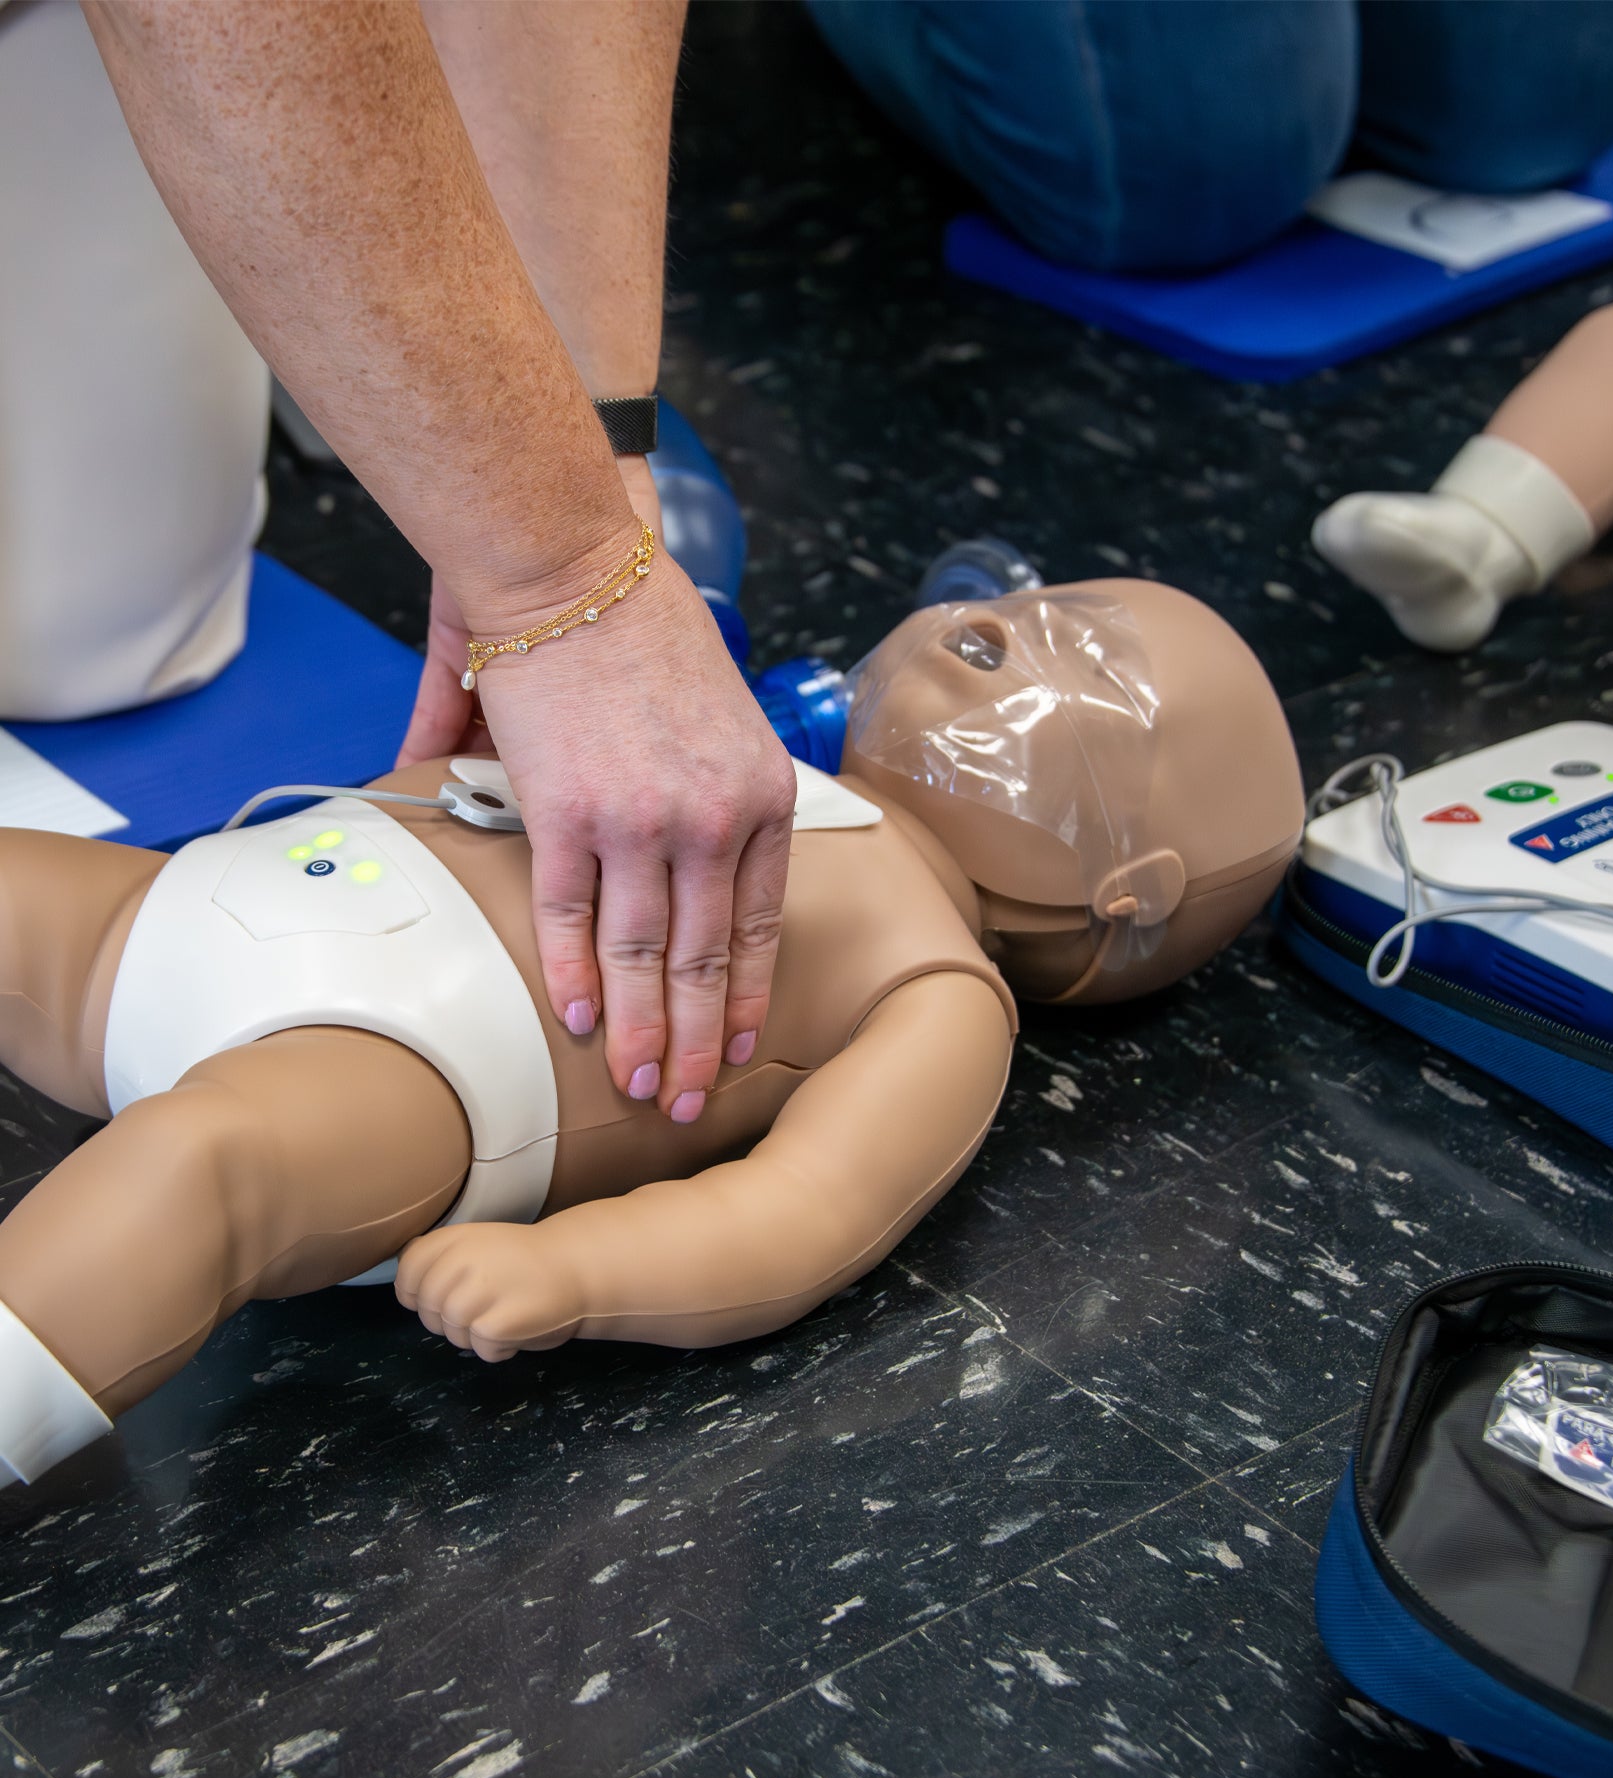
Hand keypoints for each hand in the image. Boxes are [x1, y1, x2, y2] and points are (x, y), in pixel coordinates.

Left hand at [396, 1223, 587, 1360]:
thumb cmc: (527, 1261)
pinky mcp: (496, 1324)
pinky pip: (480, 1349)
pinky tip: (520, 1325)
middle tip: (488, 1304)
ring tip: (507, 1311)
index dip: (419, 1294)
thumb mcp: (479, 1243)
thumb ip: (442, 1253)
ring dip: (477, 1334)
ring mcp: (478, 1293)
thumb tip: (405, 1260)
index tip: (449, 1292)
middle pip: (428, 1312)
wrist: (579, 1267)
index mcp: (454, 1239)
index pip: (407, 1275)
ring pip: (452, 1334)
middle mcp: (461, 1262)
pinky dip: (500, 1347)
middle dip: (452, 1319)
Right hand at [405, 473, 795, 1123]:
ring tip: (639, 1087)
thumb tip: (666, 836)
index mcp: (759, 793)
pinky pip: (577, 915)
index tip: (738, 1042)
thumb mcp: (711, 710)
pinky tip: (580, 1020)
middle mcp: (713, 817)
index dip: (746, 990)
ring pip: (650, 955)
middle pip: (708, 955)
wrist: (572, 562)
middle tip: (686, 1100)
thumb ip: (689, 785)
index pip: (761, 920)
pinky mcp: (570, 813)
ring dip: (643, 1030)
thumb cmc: (638, 623)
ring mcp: (644, 822)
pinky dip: (578, 973)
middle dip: (698, 1038)